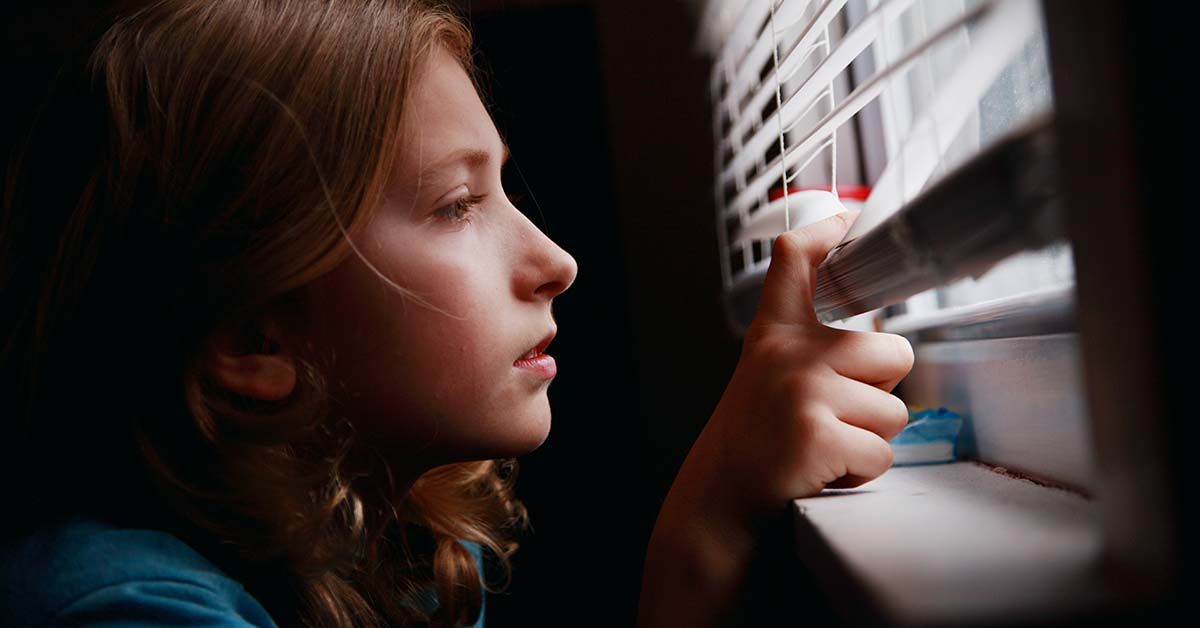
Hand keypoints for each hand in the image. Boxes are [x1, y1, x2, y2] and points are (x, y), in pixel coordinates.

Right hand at [681, 211, 914, 520]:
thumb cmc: (755, 437)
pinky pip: (882, 454)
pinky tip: (822, 469)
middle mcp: (788, 354)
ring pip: (895, 412)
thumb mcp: (767, 373)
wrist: (719, 498)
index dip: (823, 235)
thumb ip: (811, 346)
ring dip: (869, 438)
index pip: (795, 265)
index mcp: (775, 334)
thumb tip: (881, 340)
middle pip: (894, 352)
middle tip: (833, 413)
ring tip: (823, 444)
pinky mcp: (818, 436)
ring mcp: (804, 393)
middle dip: (880, 391)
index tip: (842, 217)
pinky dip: (860, 472)